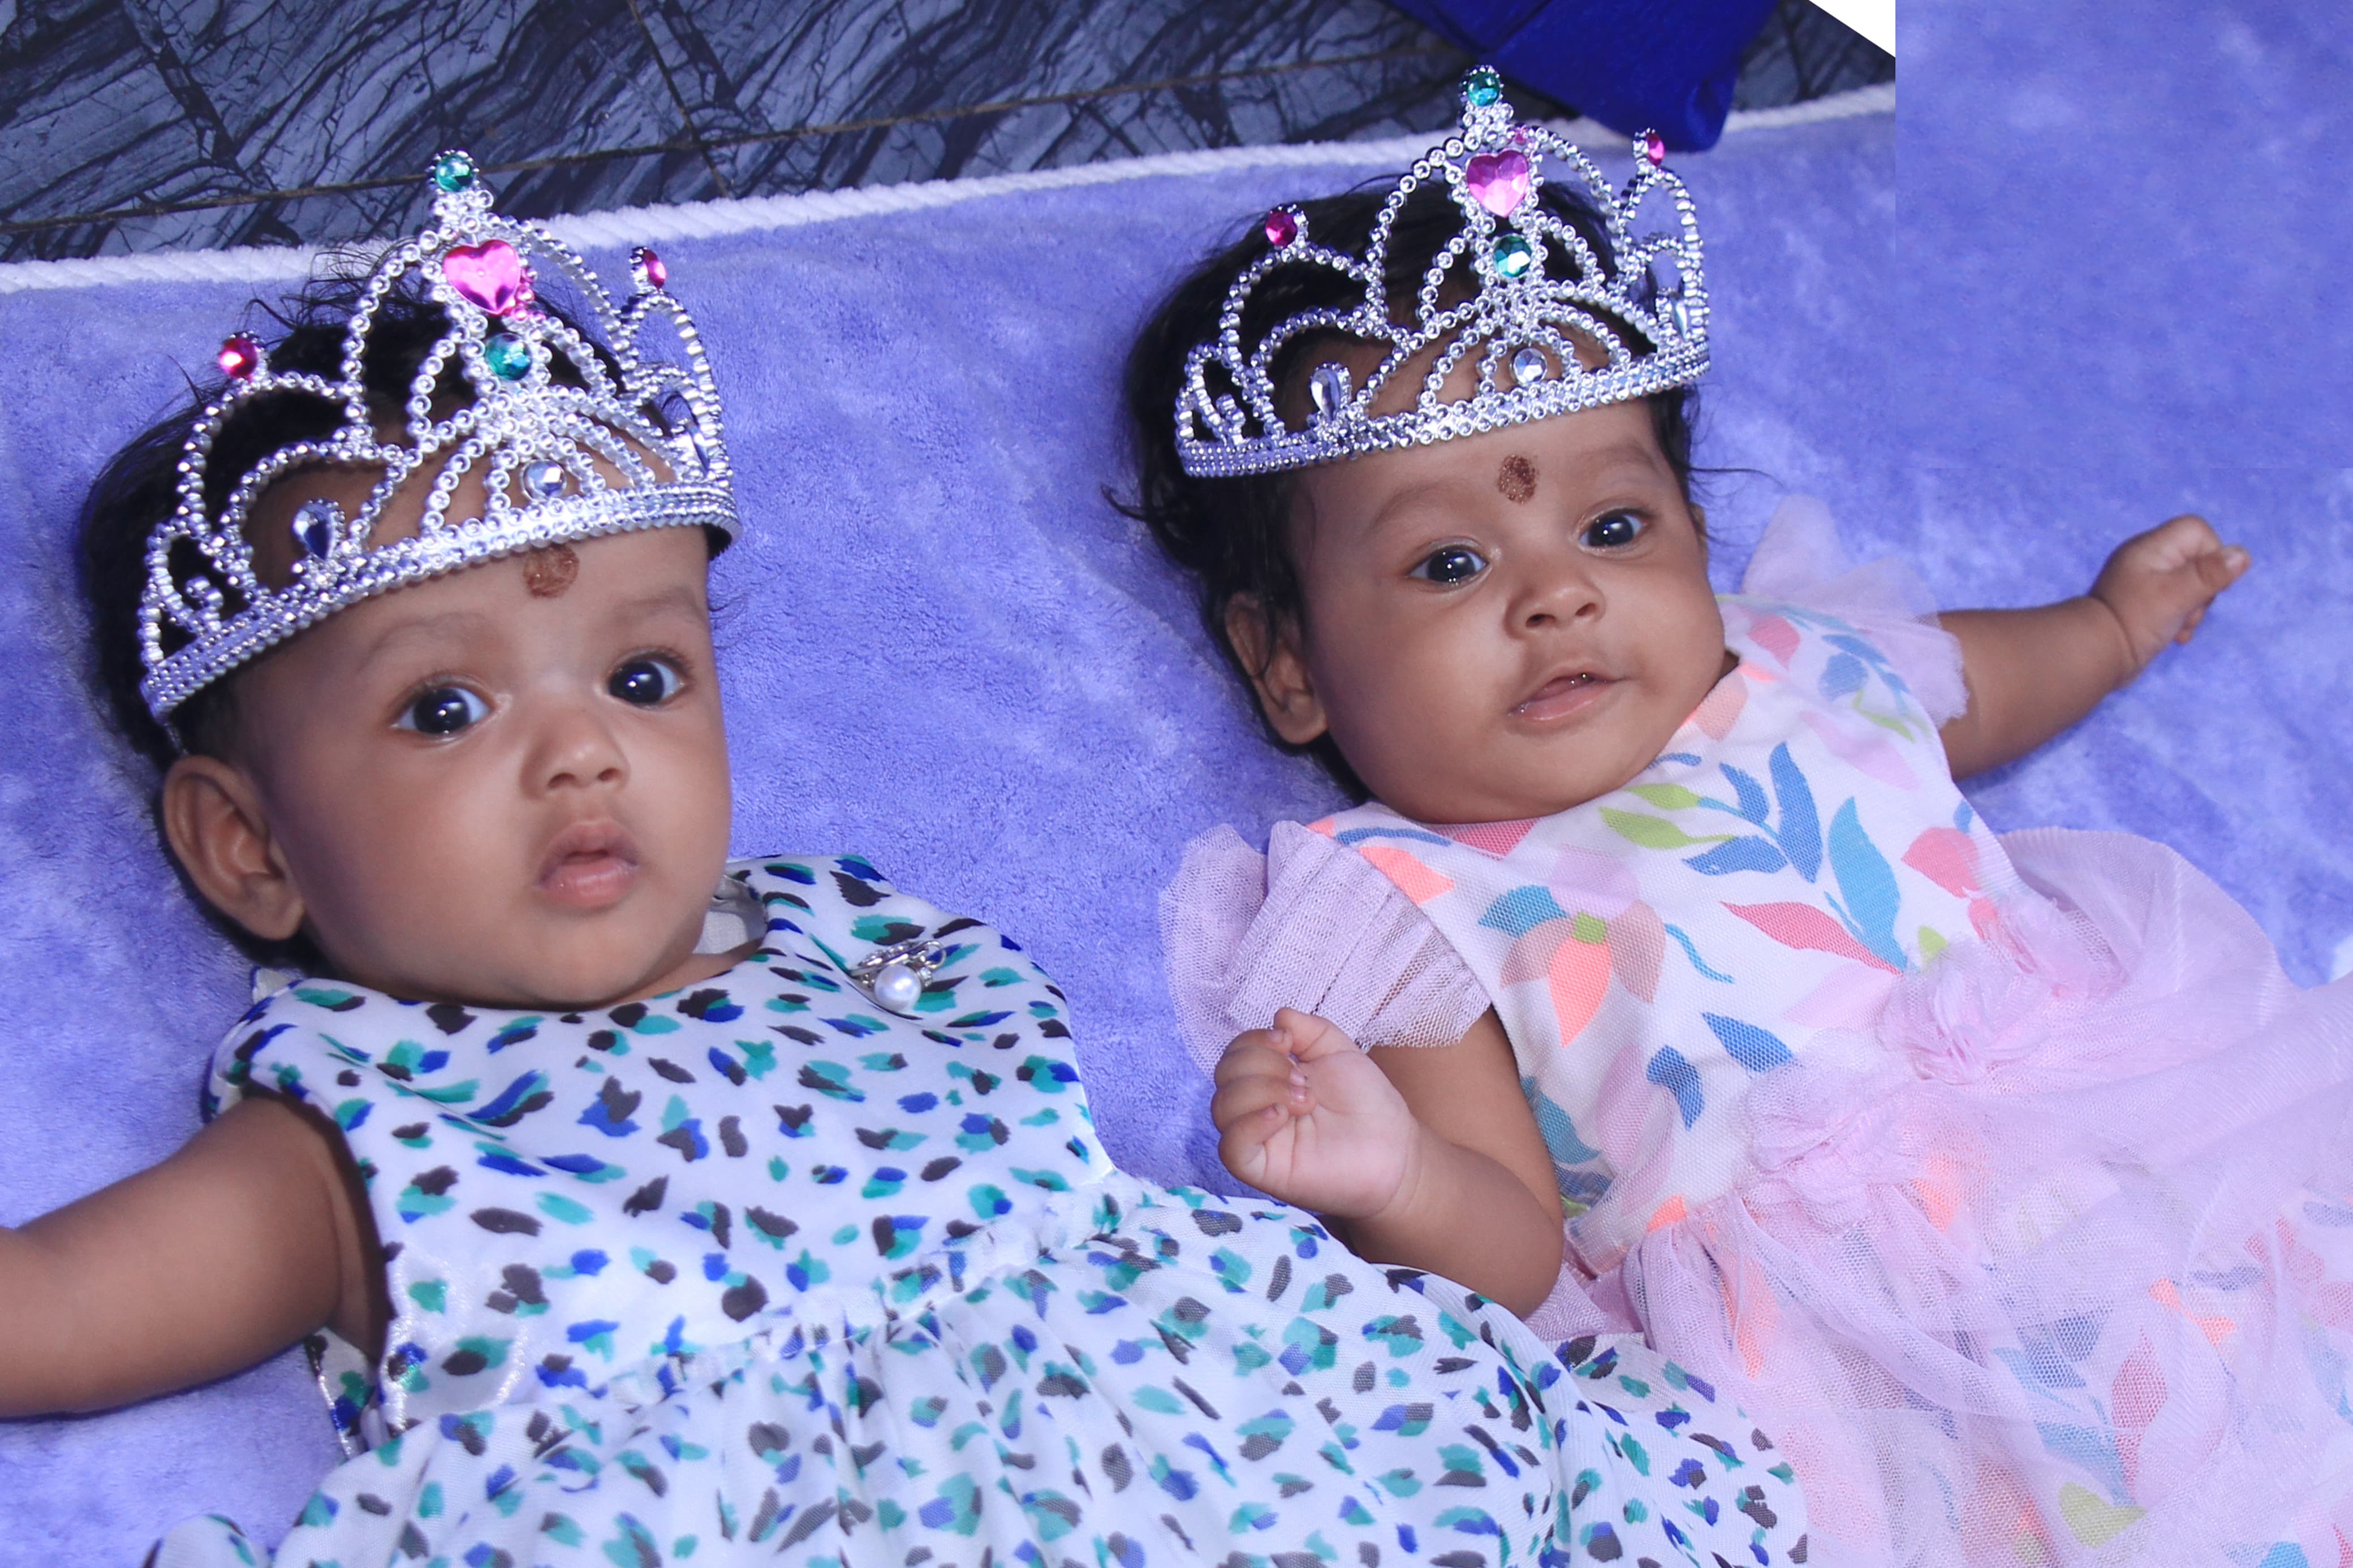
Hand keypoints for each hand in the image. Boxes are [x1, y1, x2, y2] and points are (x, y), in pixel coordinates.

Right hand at [1210, 1007, 1421, 1219]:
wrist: (1395, 1148)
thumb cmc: (1367, 1104)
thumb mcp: (1340, 1052)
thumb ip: (1310, 1030)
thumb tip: (1278, 1017)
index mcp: (1269, 1080)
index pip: (1235, 1054)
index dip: (1253, 1040)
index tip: (1287, 1042)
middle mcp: (1257, 1108)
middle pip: (1224, 1075)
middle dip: (1263, 1065)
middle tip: (1304, 1081)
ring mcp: (1259, 1139)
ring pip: (1222, 1108)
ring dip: (1261, 1090)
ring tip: (1305, 1100)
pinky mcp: (1263, 1170)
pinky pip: (1231, 1149)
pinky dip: (1249, 1125)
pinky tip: (1280, 1115)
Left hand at [2090, 514, 2249, 678]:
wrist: (2095, 656)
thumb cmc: (2135, 619)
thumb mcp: (2178, 594)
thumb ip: (2209, 574)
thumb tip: (2241, 555)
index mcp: (2150, 548)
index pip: (2196, 531)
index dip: (2212, 553)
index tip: (2208, 582)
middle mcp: (2147, 561)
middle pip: (2198, 561)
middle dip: (2203, 588)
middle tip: (2188, 608)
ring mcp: (2145, 584)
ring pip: (2190, 586)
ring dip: (2193, 609)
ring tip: (2179, 625)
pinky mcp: (2146, 606)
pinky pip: (2177, 605)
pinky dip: (2181, 620)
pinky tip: (2174, 636)